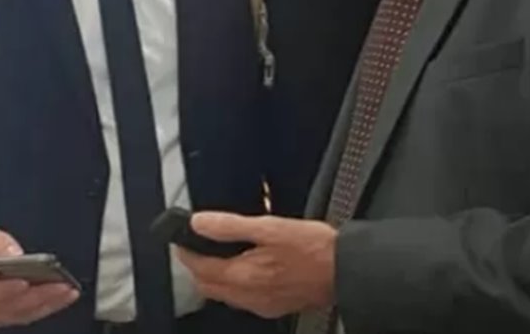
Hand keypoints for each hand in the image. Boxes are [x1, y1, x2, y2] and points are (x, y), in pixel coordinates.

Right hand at [0, 227, 79, 328]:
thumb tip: (15, 255)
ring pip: (25, 313)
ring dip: (49, 302)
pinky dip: (51, 305)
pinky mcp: (12, 317)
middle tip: (60, 284)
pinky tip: (66, 294)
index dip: (5, 289)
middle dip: (38, 295)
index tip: (24, 282)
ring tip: (68, 289)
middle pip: (12, 306)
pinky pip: (33, 314)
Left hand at [175, 212, 336, 319]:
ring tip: (216, 254)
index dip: (186, 252)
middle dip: (197, 267)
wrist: (346, 270)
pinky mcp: (275, 306)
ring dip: (214, 276)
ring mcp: (263, 305)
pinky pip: (243, 299)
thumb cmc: (314, 248)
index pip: (199, 269)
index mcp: (244, 277)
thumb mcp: (268, 227)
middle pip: (208, 286)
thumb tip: (199, 222)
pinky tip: (243, 268)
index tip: (182, 239)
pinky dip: (234, 284)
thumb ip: (229, 226)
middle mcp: (249, 297)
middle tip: (196, 246)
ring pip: (224, 295)